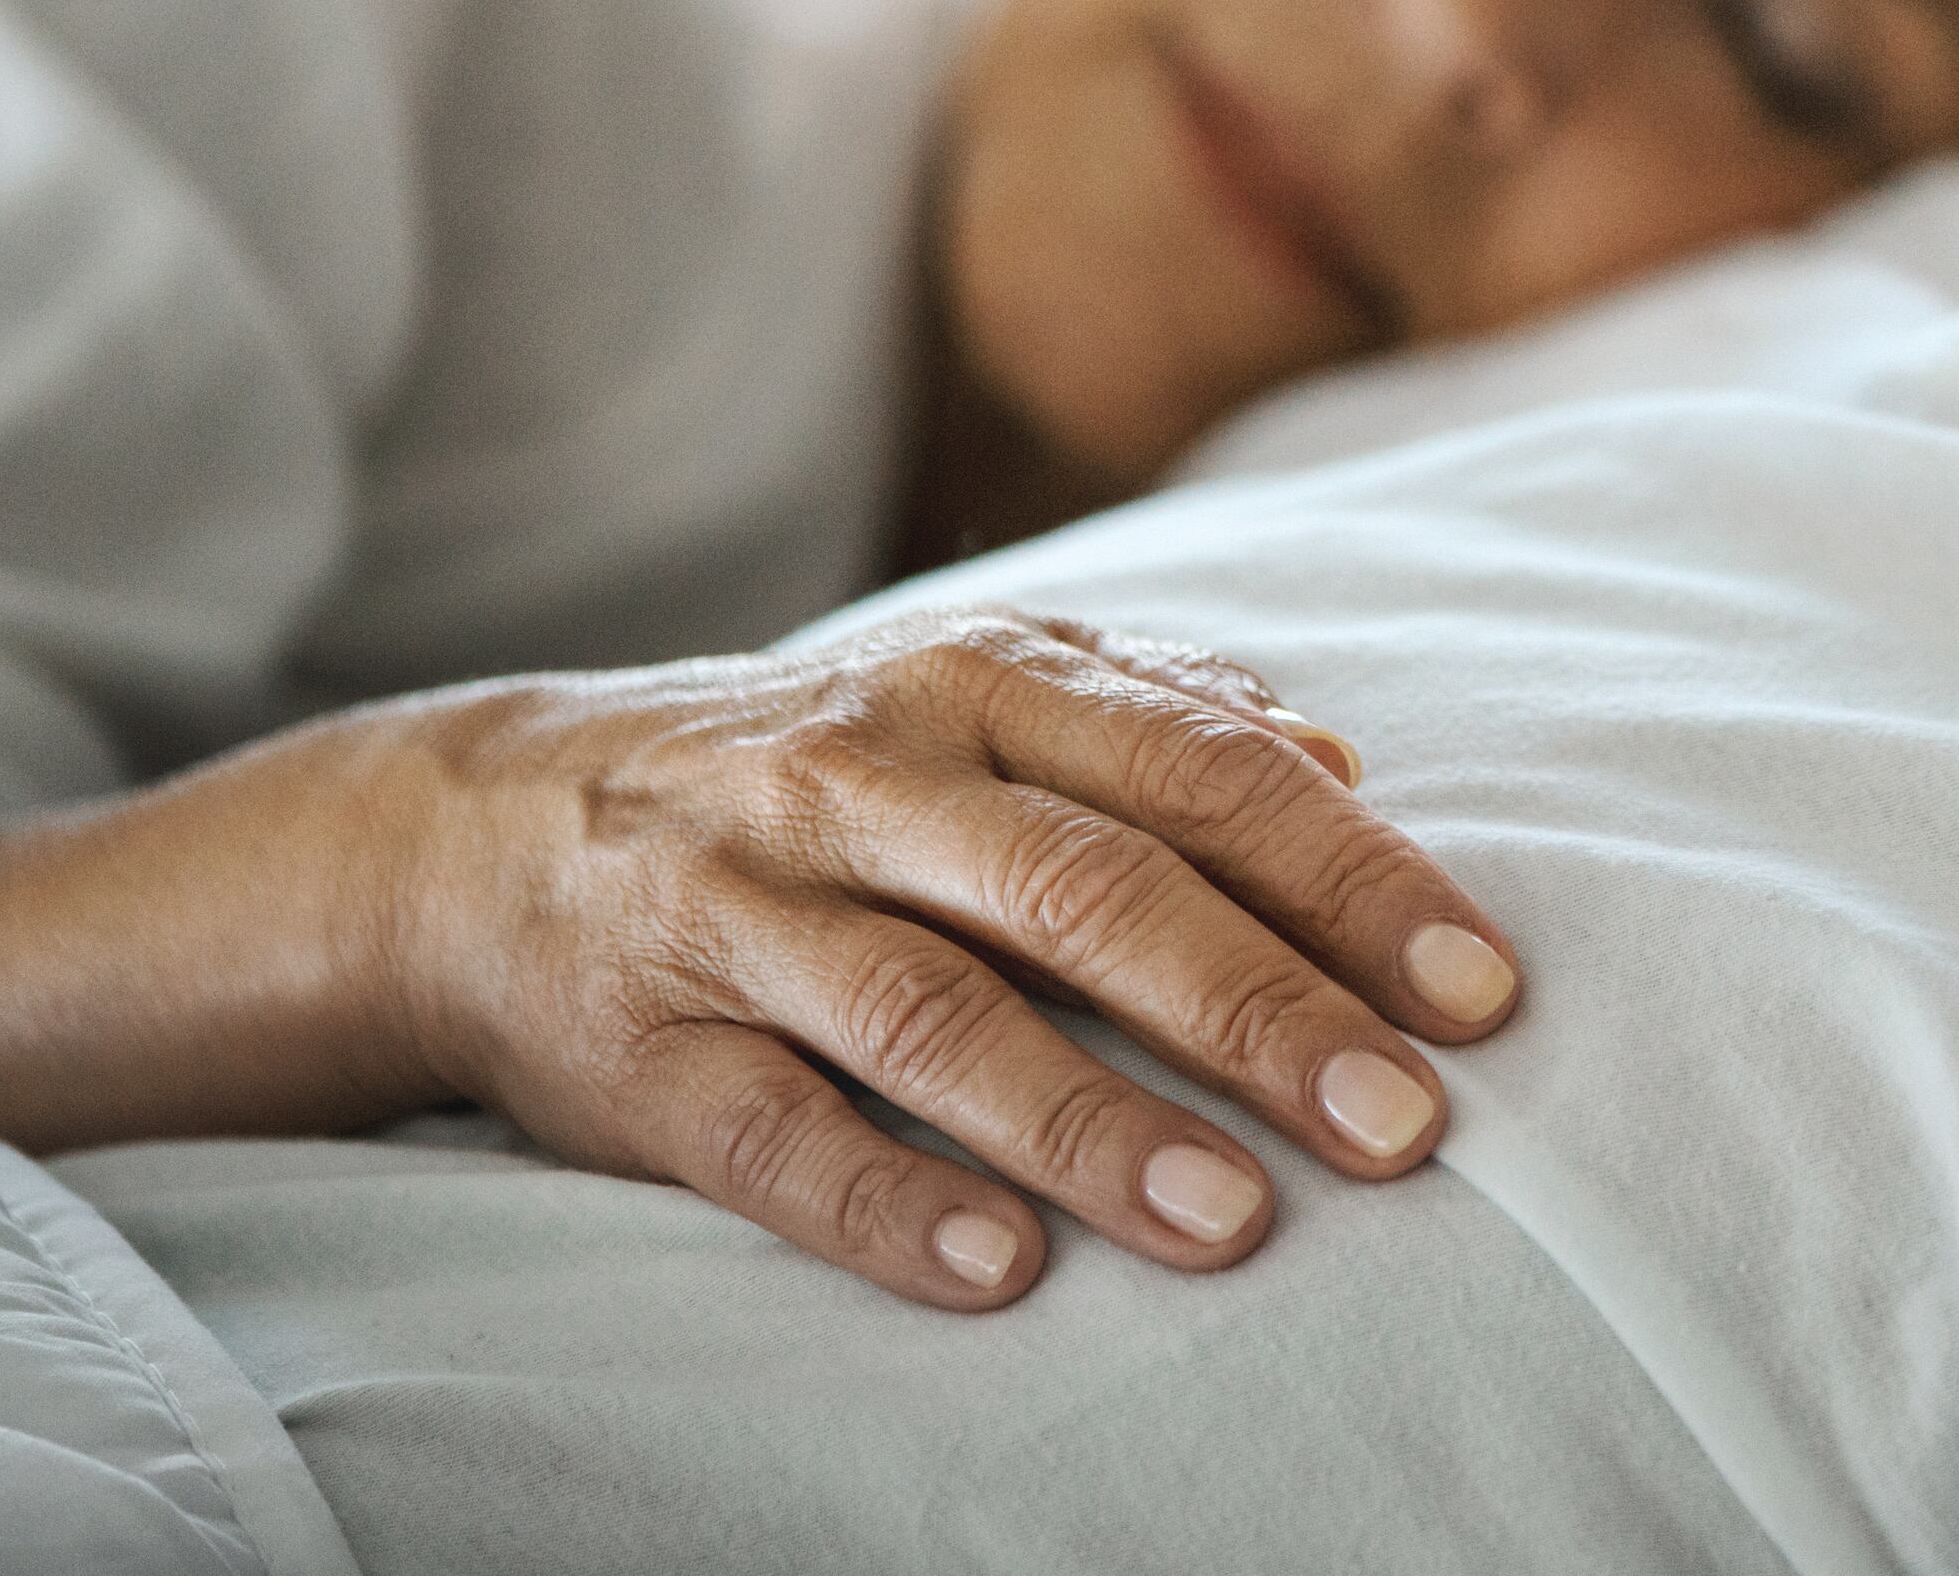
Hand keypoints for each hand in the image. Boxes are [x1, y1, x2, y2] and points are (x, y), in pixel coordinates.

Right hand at [347, 606, 1522, 1309]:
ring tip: (1237, 1224)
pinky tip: (1003, 1272)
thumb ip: (1164, 717)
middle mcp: (866, 781)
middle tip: (1405, 1124)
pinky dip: (887, 1200)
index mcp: (983, 686)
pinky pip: (770, 1132)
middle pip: (1089, 889)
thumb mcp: (982, 697)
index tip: (1480, 990)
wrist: (478, 825)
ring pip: (934, 1015)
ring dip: (1094, 1124)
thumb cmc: (812, 771)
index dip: (1351, 878)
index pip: (1202, 774)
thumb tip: (1346, 762)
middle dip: (1260, 1008)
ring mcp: (743, 913)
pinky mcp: (637, 1048)